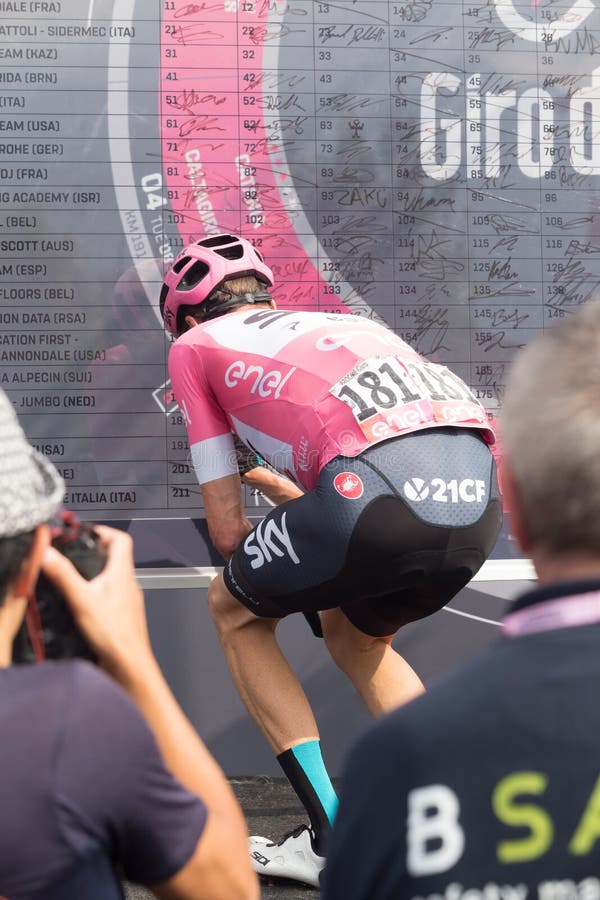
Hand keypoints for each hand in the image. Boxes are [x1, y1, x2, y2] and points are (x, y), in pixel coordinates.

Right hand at [40, 525, 153, 679]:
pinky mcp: (122, 616)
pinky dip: (96, 593)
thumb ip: (64, 575)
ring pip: (112, 577)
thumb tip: (48, 553)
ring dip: (95, 573)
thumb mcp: (82, 600)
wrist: (128, 665)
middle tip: (74, 553)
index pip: (122, 539)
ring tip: (74, 577)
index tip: (84, 533)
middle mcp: (128, 584)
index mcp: (122, 573)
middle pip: (115, 556)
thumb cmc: (115, 635)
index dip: (103, 531)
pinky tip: (82, 604)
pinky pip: (110, 596)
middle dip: (94, 551)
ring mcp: (127, 600)